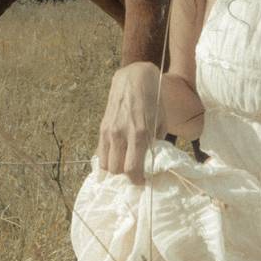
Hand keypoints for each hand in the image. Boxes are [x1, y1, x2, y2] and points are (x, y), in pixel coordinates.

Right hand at [97, 62, 163, 183]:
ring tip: (124, 165)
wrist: (134, 78)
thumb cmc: (153, 100)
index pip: (132, 169)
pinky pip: (100, 152)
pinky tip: (115, 156)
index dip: (137, 180)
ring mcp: (109, 130)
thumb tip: (151, 159)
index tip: (143, 182)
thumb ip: (155, 142)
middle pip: (116, 170)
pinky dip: (107, 158)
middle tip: (135, 173)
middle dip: (126, 176)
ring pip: (105, 163)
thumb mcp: (161, 122)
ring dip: (115, 168)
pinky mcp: (102, 127)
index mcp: (140, 134)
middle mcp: (122, 134)